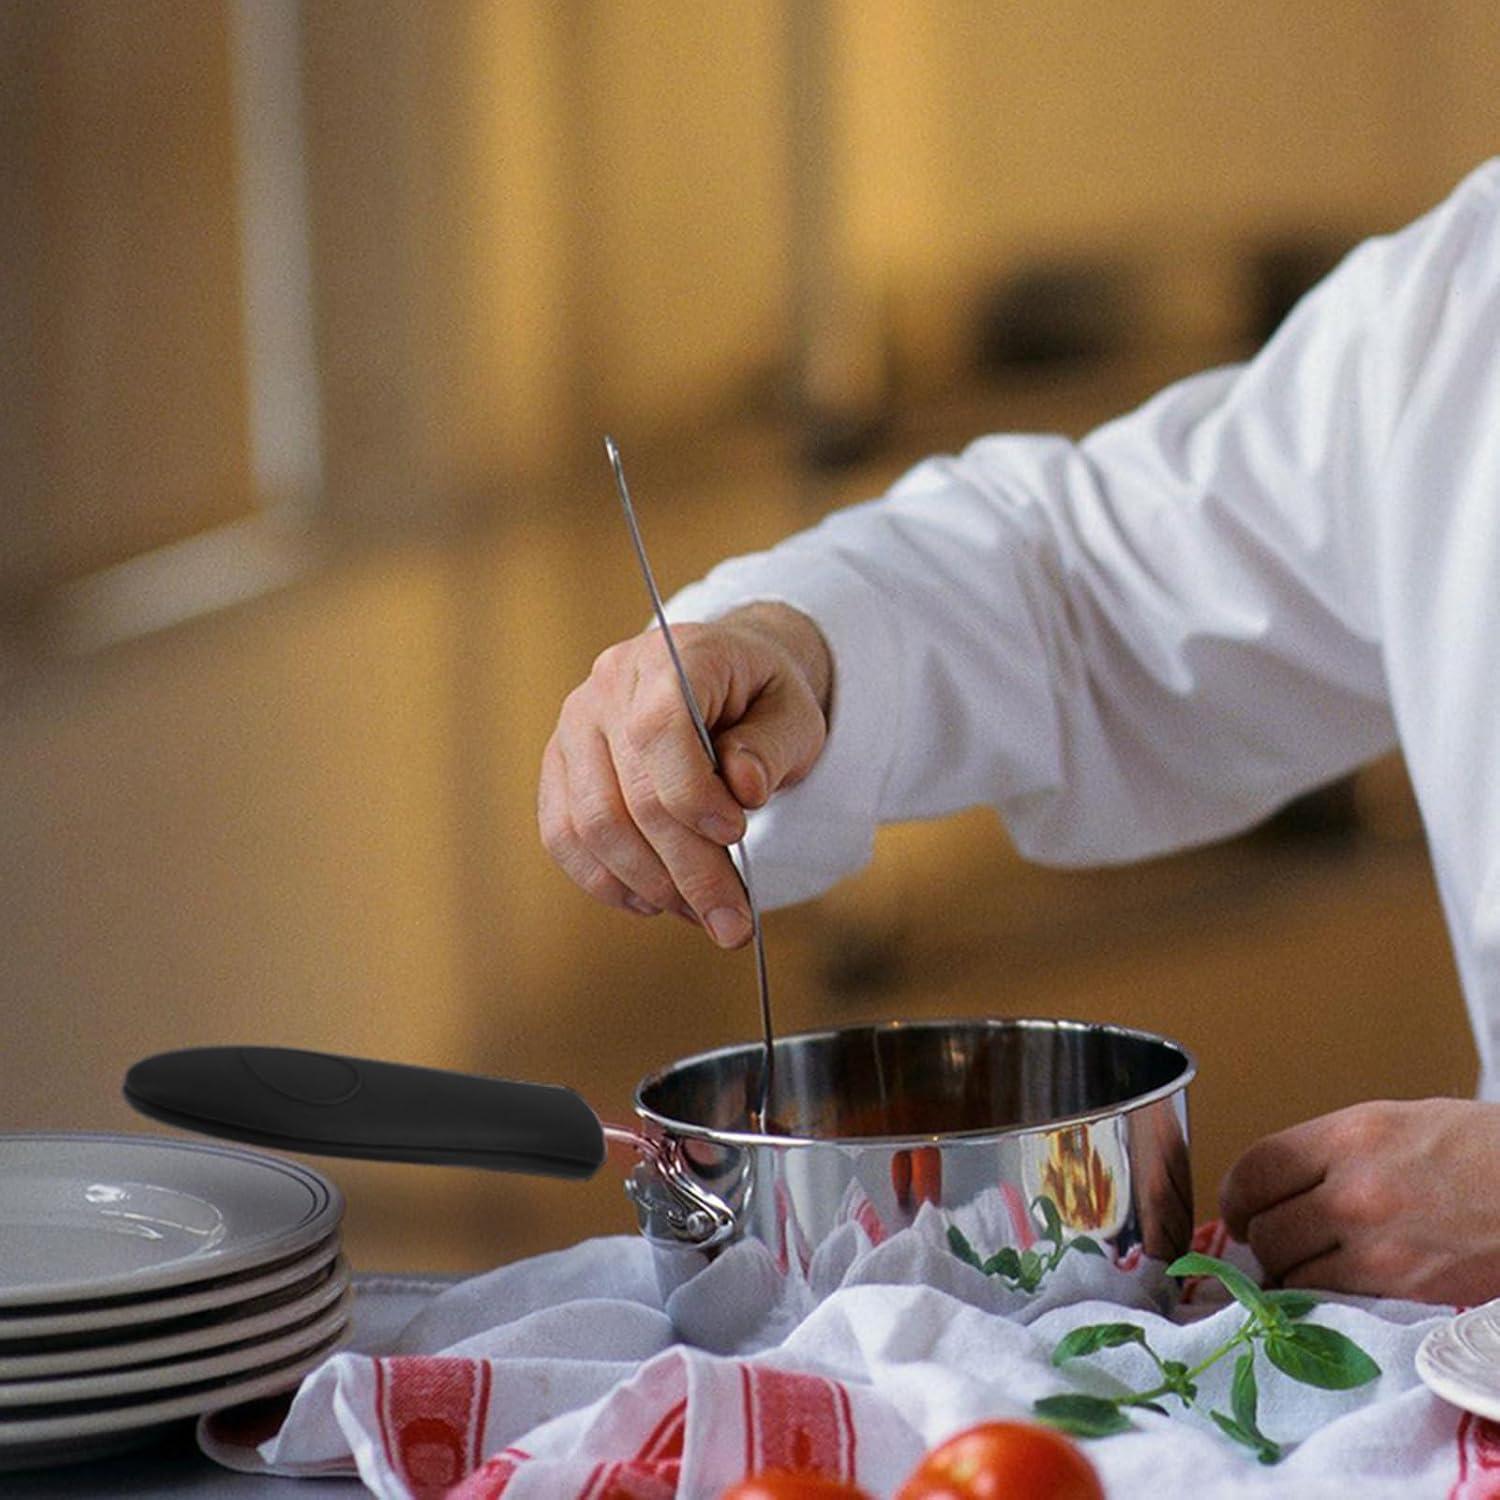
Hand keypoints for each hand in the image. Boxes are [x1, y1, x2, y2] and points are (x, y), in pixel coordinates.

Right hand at [538, 603, 830, 946]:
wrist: (727, 679)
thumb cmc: (762, 700)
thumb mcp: (796, 715)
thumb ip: (772, 746)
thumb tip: (744, 788)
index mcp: (673, 656)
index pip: (658, 730)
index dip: (692, 795)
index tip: (736, 835)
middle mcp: (610, 684)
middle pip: (628, 793)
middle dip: (685, 869)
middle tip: (730, 921)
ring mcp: (575, 725)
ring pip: (589, 824)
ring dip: (647, 883)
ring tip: (698, 912)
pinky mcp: (560, 766)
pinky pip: (561, 834)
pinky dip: (604, 880)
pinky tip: (651, 901)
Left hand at [1219, 1098, 1499, 1301]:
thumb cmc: (1477, 1150)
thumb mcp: (1392, 1124)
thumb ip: (1331, 1152)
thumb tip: (1278, 1184)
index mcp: (1348, 1135)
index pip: (1254, 1169)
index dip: (1236, 1196)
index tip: (1239, 1210)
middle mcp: (1353, 1187)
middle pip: (1265, 1228)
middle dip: (1263, 1240)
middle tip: (1277, 1243)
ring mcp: (1376, 1243)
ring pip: (1290, 1271)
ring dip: (1290, 1274)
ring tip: (1312, 1265)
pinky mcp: (1403, 1288)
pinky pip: (1330, 1299)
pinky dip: (1323, 1298)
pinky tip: (1339, 1287)